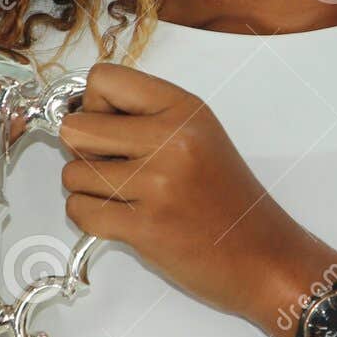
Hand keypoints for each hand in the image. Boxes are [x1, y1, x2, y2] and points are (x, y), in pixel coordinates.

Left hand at [55, 61, 305, 327]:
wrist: (264, 256)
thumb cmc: (228, 200)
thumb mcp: (199, 136)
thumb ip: (146, 118)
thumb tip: (77, 113)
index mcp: (184, 109)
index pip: (103, 79)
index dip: (93, 105)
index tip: (110, 128)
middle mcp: (171, 140)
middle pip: (76, 128)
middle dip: (83, 151)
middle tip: (113, 167)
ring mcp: (158, 184)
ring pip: (73, 174)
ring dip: (87, 189)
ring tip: (125, 197)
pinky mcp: (145, 226)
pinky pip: (80, 211)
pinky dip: (91, 218)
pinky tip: (122, 219)